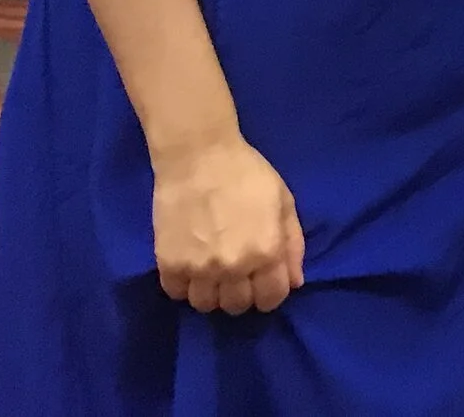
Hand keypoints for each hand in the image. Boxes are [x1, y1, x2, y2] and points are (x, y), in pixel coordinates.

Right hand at [152, 134, 304, 314]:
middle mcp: (233, 267)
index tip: (265, 282)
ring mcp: (198, 268)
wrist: (198, 157)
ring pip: (206, 305)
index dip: (271, 293)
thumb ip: (293, 244)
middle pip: (238, 306)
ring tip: (213, 272)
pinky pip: (177, 294)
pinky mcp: (168, 263)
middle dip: (242, 293)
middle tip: (238, 274)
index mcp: (266, 251)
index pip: (271, 299)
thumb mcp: (284, 202)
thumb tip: (295, 282)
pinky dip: (185, 285)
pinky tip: (192, 266)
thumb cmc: (247, 174)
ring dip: (213, 293)